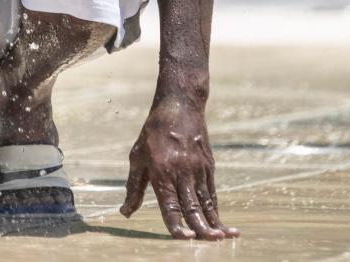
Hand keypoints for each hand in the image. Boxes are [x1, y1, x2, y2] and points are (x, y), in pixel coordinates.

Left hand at [120, 98, 238, 239]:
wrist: (179, 107)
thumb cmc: (153, 134)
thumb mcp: (137, 158)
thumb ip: (134, 188)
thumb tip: (125, 212)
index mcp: (162, 172)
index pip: (170, 205)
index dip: (177, 224)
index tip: (184, 238)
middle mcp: (182, 172)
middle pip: (192, 206)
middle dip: (202, 227)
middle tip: (210, 242)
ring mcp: (197, 169)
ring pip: (206, 201)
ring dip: (214, 221)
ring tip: (223, 237)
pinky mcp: (208, 166)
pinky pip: (211, 192)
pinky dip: (214, 208)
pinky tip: (219, 221)